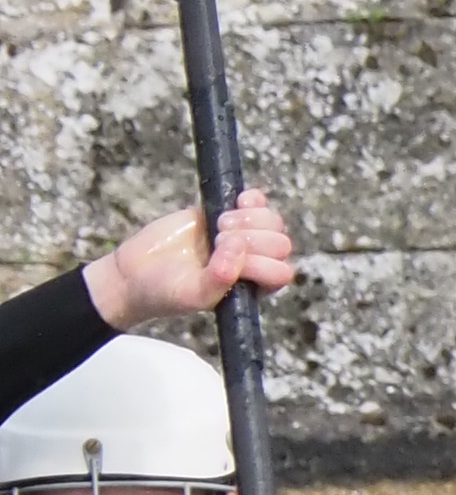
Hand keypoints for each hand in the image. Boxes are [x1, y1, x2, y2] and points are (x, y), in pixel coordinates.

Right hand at [84, 190, 294, 326]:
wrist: (135, 272)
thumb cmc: (166, 291)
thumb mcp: (193, 295)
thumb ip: (219, 279)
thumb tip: (238, 251)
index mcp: (253, 288)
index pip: (280, 272)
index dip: (258, 261)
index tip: (224, 256)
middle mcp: (253, 263)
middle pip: (280, 244)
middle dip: (252, 238)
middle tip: (218, 238)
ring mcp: (242, 237)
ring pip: (273, 222)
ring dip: (251, 219)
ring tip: (219, 224)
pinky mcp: (224, 214)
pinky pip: (256, 203)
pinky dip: (253, 200)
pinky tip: (237, 202)